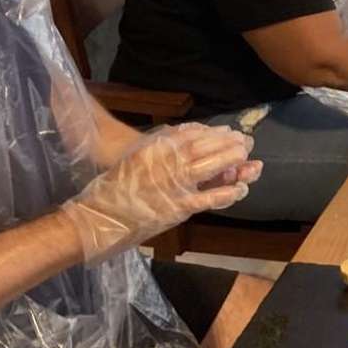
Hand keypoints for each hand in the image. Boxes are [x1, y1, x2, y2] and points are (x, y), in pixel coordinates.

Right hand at [59, 124, 260, 262]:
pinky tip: (240, 188)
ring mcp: (174, 184)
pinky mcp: (179, 207)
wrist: (99, 218)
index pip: (190, 134)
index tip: (225, 130)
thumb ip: (157, 148)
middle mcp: (166, 161)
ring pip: (211, 167)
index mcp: (154, 147)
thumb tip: (183, 137)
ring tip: (248, 157)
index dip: (211, 132)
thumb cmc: (112, 189)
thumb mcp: (133, 159)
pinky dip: (228, 193)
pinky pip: (210, 198)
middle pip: (205, 146)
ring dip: (231, 160)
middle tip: (244, 140)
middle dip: (227, 142)